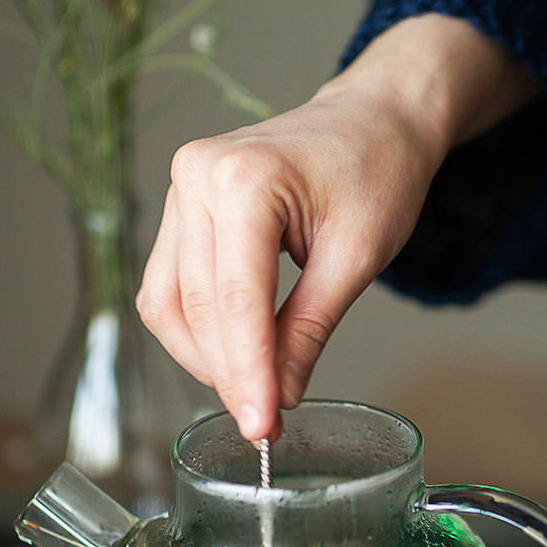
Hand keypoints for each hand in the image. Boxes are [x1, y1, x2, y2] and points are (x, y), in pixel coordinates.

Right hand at [136, 14, 537, 440]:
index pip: (234, 302)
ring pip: (169, 302)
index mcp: (245, 179)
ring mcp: (181, 186)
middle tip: (267, 423)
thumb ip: (310, 329)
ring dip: (205, 357)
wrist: (375, 117)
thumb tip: (278, 396)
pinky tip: (236, 354)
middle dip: (229, 373)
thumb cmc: (377, 169)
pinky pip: (170, 283)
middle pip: (196, 307)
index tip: (261, 428)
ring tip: (255, 391)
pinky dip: (197, 328)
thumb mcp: (358, 257)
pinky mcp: (181, 203)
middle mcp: (197, 176)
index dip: (246, 374)